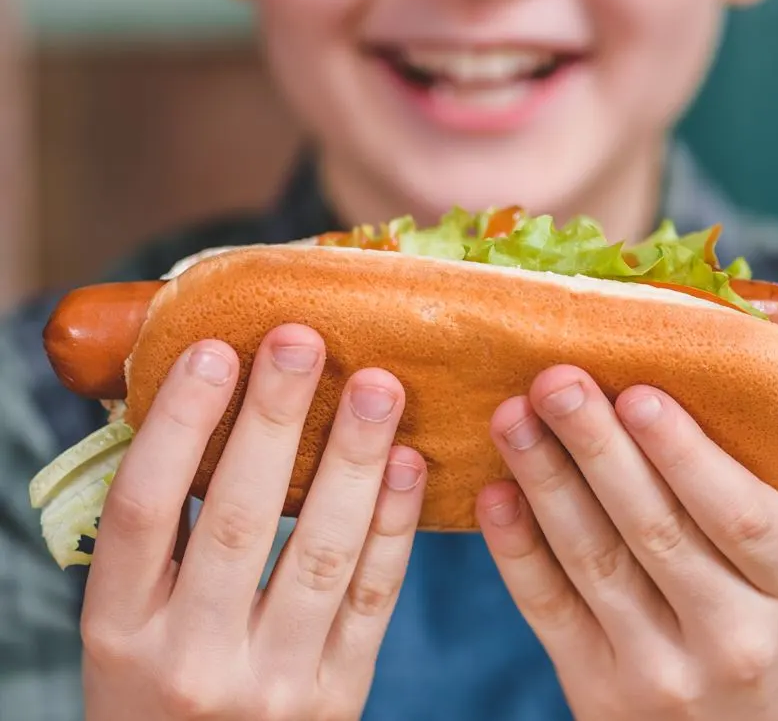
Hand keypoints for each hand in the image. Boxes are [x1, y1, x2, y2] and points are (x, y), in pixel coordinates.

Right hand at [80, 324, 425, 720]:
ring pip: (321, 552)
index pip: (144, 508)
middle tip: (303, 341)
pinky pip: (372, 598)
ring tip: (379, 386)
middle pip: (240, 519)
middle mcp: (192, 658)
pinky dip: (394, 525)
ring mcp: (272, 682)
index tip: (214, 349)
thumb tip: (195, 408)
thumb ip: (159, 534)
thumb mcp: (127, 621)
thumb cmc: (155, 687)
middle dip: (275, 420)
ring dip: (355, 460)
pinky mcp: (337, 696)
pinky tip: (409, 462)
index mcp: (120, 629)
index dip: (179, 423)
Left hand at [479, 364, 777, 719]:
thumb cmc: (757, 620)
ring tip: (510, 417)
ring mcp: (660, 671)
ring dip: (545, 480)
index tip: (635, 393)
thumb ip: (748, 478)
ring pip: (594, 559)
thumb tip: (757, 340)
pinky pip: (549, 609)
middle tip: (553, 382)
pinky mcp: (599, 689)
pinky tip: (493, 492)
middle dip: (595, 447)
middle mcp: (733, 637)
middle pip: (654, 528)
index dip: (684, 454)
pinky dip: (517, 549)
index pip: (741, 518)